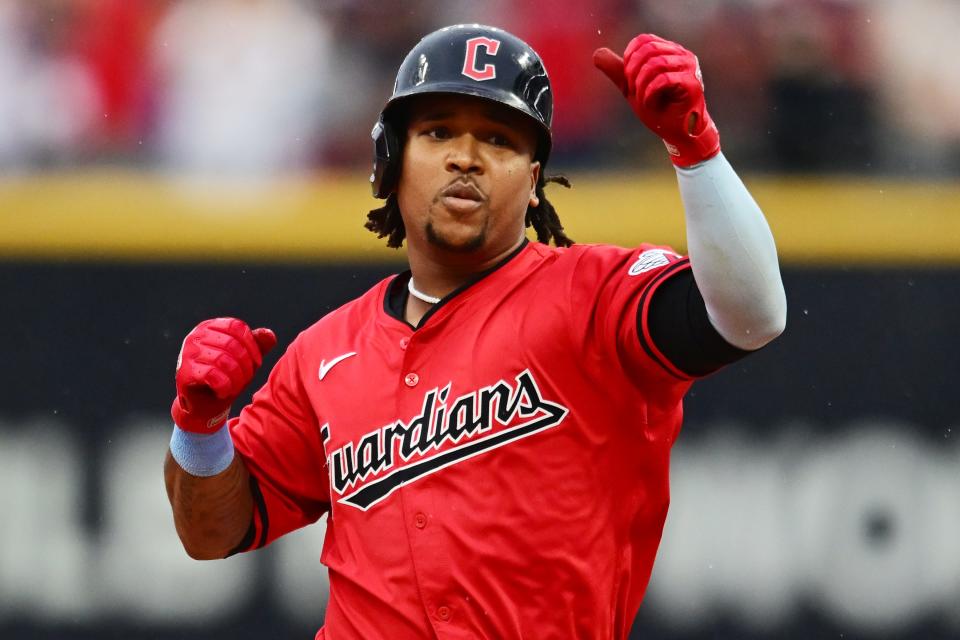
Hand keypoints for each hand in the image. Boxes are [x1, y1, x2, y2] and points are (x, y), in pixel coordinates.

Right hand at [171, 318, 276, 432]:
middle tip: (244, 380)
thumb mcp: (247, 360)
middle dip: (245, 366)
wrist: (206, 406)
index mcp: (211, 327)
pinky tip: (223, 392)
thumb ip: (258, 345)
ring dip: (236, 378)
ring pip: (223, 360)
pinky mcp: (184, 372)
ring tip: (234, 387)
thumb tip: (269, 334)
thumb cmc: (227, 378)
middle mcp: (196, 336)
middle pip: (232, 344)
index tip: (257, 363)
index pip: (237, 328)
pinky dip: (224, 386)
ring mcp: (188, 353)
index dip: (252, 346)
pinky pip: (212, 375)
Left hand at [593, 34, 719, 166]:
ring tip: (645, 100)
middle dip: (633, 74)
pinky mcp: (692, 83)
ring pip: (655, 64)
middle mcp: (682, 54)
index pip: (644, 40)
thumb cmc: (659, 109)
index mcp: (669, 51)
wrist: (676, 133)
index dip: (630, 59)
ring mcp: (690, 68)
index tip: (631, 80)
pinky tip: (651, 104)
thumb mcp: (632, 88)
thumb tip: (597, 54)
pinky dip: (650, 94)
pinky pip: (663, 80)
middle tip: (635, 92)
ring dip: (642, 87)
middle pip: (648, 50)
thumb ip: (617, 70)